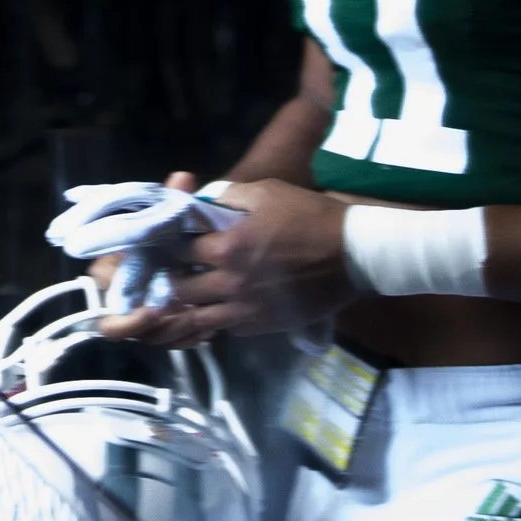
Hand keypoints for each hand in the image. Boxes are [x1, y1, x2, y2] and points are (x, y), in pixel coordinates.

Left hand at [100, 178, 353, 345]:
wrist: (355, 254)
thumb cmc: (310, 217)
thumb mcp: (266, 192)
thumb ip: (227, 196)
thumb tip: (201, 202)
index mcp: (227, 247)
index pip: (178, 248)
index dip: (168, 242)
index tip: (165, 239)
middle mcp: (230, 283)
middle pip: (179, 288)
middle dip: (171, 278)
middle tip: (171, 270)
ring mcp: (245, 310)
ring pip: (197, 317)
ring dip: (188, 306)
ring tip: (186, 295)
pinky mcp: (262, 326)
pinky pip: (226, 329)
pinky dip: (215, 320)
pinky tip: (215, 309)